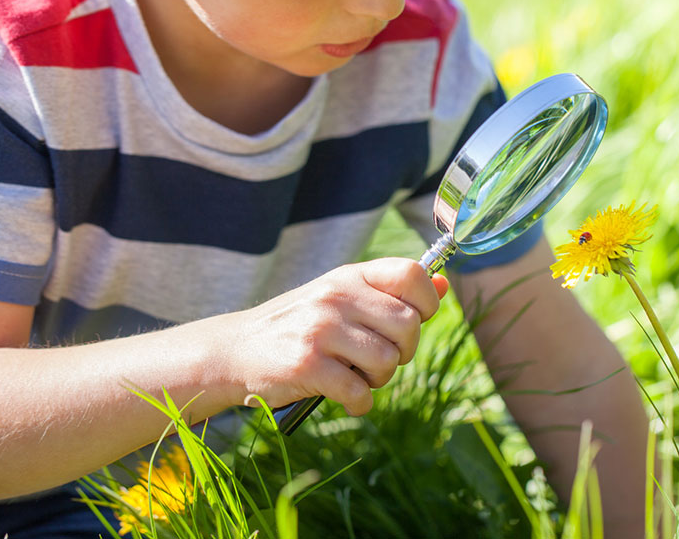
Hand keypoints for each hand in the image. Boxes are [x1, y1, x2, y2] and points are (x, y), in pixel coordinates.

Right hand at [215, 258, 448, 415]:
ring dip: (379, 380)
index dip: (426, 302)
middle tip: (379, 360)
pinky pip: (360, 393)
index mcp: (349, 276)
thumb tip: (444, 284)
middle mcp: (337, 296)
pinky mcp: (307, 365)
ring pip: (388, 361)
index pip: (411, 273)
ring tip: (356, 376)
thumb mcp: (342, 297)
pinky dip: (359, 404)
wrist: (234, 350)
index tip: (413, 322)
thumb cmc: (299, 326)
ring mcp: (321, 330)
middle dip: (403, 352)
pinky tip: (346, 398)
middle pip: (408, 325)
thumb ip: (390, 293)